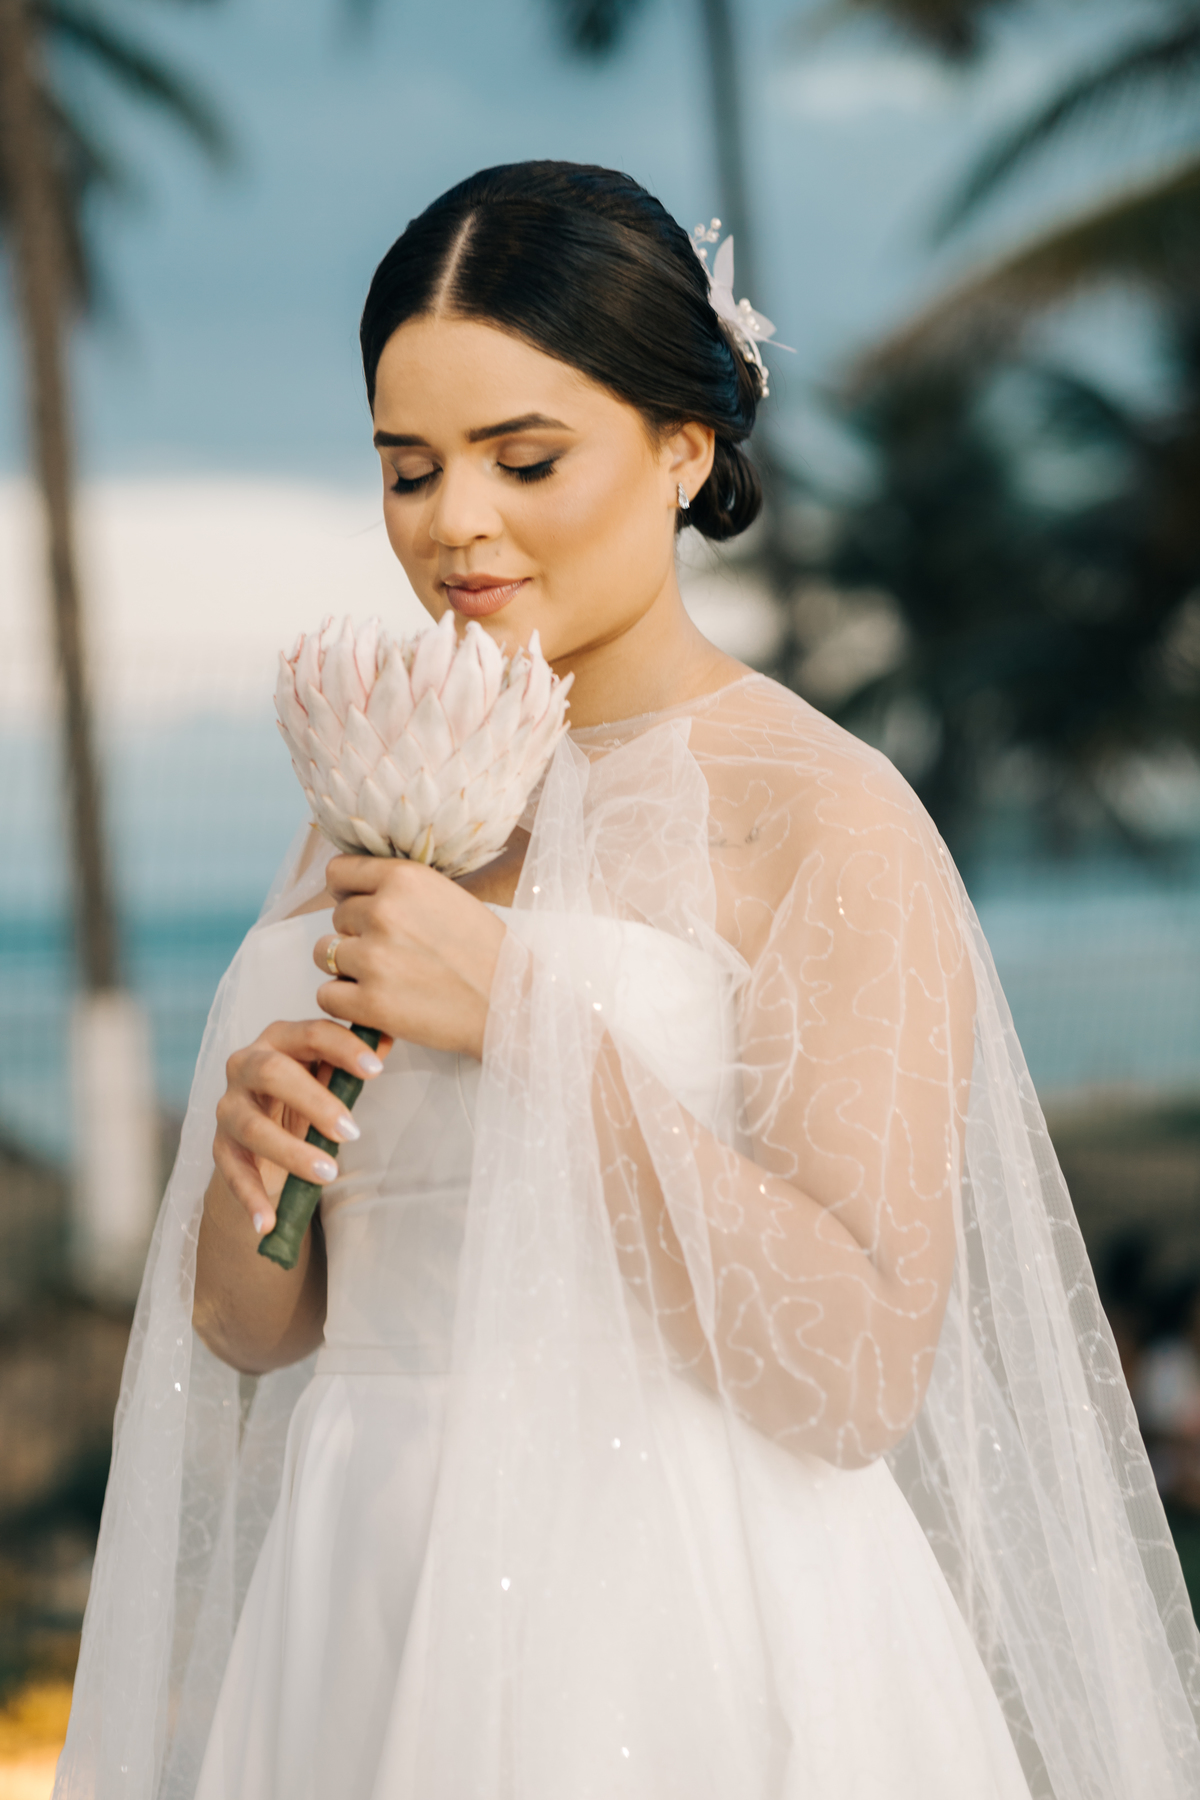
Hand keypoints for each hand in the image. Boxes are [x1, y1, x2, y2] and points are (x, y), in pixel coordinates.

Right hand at [213, 1019, 389, 1234]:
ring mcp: (228, 1106)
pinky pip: (232, 1171)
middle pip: (272, 1073)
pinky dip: (250, 1198)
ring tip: (328, 1174)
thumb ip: (354, 1061)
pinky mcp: (220, 1145)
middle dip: (314, 1101)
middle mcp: (246, 1064)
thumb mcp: (331, 1075)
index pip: (311, 1032)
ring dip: (290, 1151)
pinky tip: (268, 1224)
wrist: (267, 1131)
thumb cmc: (308, 1091)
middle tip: (352, 1131)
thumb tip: (389, 1038)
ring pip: (252, 1125)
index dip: (344, 1048)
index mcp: (280, 1038)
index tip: (377, 1070)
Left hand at [314, 855, 506, 1059]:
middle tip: (393, 952)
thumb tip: (354, 893)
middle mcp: (384, 912)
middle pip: (336, 917)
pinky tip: (375, 1003)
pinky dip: (346, 1003)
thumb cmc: (488, 954)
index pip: (338, 873)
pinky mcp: (370, 1003)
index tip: (359, 907)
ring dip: (347, 967)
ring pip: (324, 954)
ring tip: (383, 978)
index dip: (346, 892)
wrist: (513, 1005)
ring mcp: (374, 958)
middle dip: (357, 934)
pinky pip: (327, 996)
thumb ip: (402, 891)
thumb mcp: (449, 897)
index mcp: (404, 879)